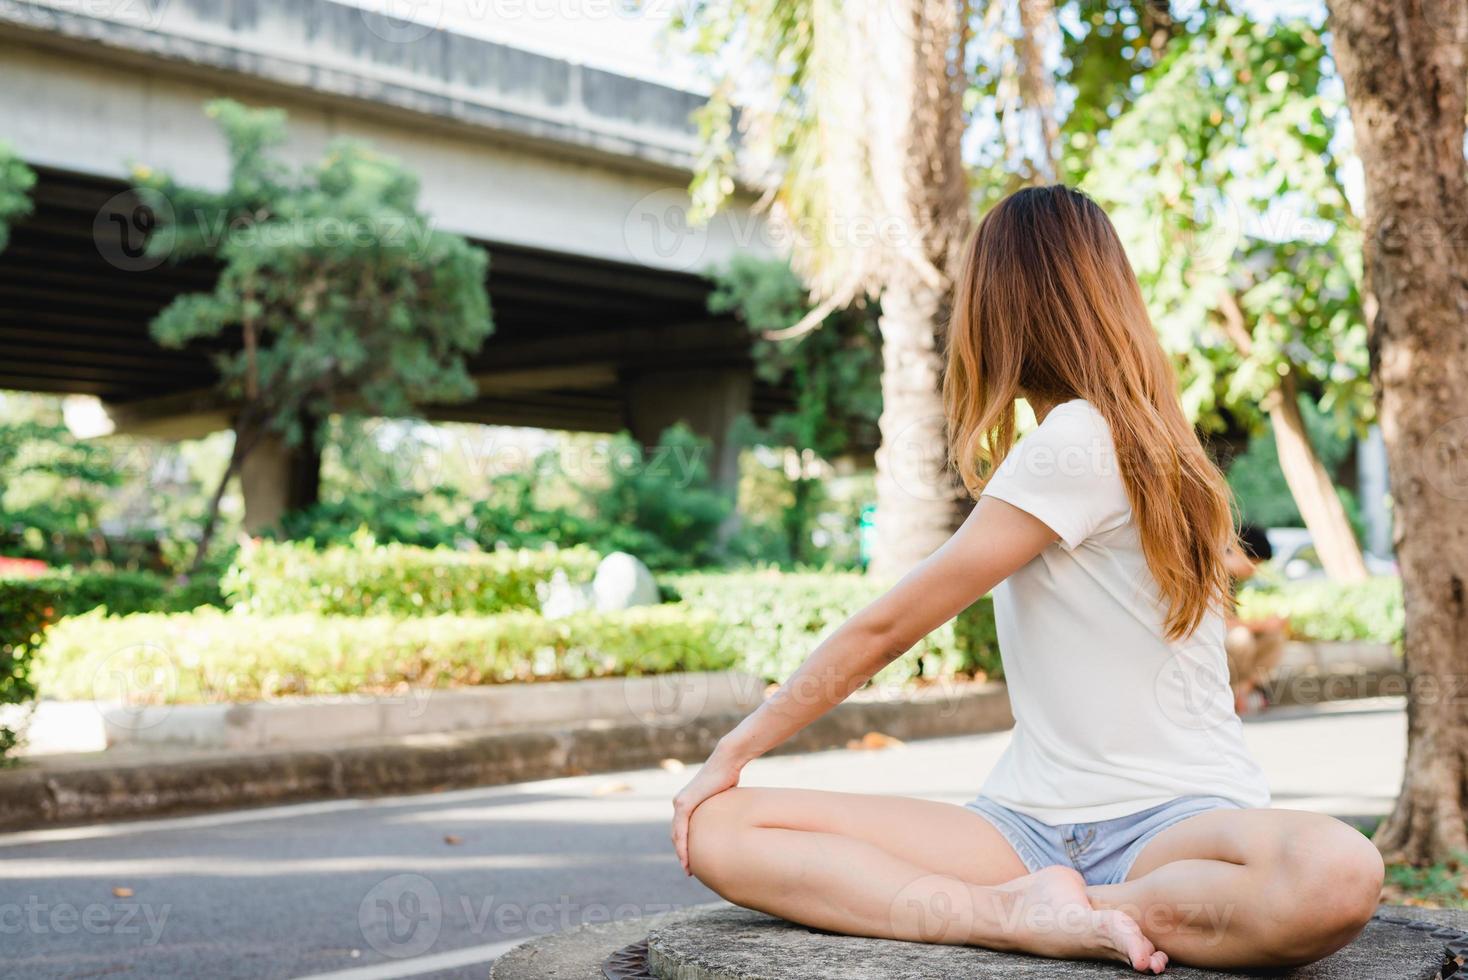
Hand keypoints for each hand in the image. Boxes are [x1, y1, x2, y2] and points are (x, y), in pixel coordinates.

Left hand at [670, 748, 742, 874]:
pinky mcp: (684, 802)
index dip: (685, 845)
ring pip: (676, 834)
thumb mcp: (722, 799)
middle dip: (681, 853)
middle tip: (688, 870)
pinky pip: (680, 829)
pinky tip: (685, 857)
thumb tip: (729, 821)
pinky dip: (682, 844)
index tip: (691, 861)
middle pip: (677, 834)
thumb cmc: (728, 777)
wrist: (727, 762)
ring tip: (687, 868)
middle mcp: (680, 802)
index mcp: (687, 802)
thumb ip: (719, 810)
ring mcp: (680, 802)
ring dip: (680, 852)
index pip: (682, 829)